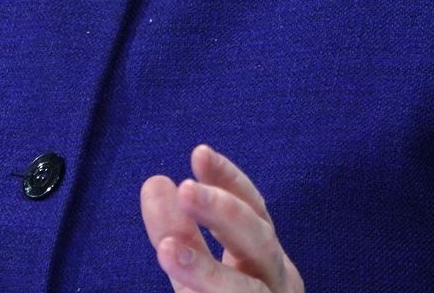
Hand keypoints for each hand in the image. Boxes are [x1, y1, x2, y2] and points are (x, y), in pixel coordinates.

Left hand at [140, 144, 303, 292]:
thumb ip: (178, 232)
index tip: (198, 154)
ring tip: (167, 250)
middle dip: (224, 215)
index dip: (230, 181)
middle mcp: (278, 285)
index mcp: (266, 261)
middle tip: (185, 190)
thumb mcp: (197, 272)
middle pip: (260, 243)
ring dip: (207, 271)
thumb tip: (156, 183)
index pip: (256, 211)